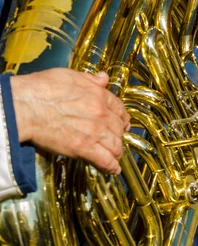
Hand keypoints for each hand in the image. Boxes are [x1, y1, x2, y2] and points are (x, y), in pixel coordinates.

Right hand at [10, 68, 129, 174]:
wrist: (26, 106)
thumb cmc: (42, 89)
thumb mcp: (70, 76)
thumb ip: (90, 79)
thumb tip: (103, 78)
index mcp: (99, 96)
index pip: (120, 109)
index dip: (122, 118)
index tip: (122, 123)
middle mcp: (101, 114)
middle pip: (119, 129)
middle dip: (118, 135)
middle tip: (115, 140)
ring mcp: (94, 132)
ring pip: (116, 146)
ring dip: (116, 151)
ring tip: (114, 155)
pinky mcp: (84, 148)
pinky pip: (106, 161)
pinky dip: (112, 167)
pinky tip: (113, 169)